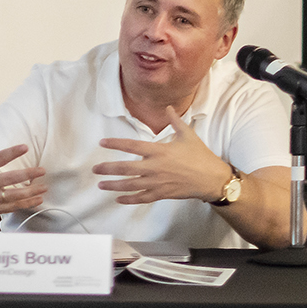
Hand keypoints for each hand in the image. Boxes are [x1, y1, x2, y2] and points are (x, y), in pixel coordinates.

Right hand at [0, 113, 47, 219]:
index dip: (11, 153)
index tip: (25, 147)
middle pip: (9, 178)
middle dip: (27, 175)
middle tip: (42, 170)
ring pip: (13, 195)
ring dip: (31, 192)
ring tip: (44, 187)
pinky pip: (12, 207)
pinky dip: (26, 204)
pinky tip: (38, 199)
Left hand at [93, 118, 230, 203]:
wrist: (212, 178)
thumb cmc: (200, 155)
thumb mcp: (188, 135)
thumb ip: (175, 121)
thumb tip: (168, 107)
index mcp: (159, 151)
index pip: (132, 145)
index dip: (116, 143)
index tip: (102, 142)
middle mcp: (155, 167)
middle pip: (126, 168)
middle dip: (108, 169)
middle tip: (95, 169)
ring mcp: (157, 182)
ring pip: (130, 185)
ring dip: (114, 185)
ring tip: (101, 185)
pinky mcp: (161, 194)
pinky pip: (141, 198)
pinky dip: (129, 199)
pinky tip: (118, 199)